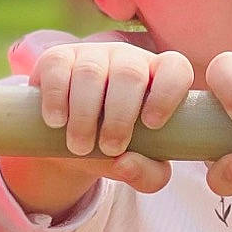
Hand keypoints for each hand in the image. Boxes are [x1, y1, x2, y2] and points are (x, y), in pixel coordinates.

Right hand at [0, 41, 193, 215]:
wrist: (70, 142)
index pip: (175, 68)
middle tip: (109, 148)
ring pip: (91, 73)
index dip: (167, 93)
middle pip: (130, 73)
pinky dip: (57, 98)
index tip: (152, 124)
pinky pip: (58, 68)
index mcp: (157, 79)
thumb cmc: (116, 151)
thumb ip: (148, 176)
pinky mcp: (58, 57)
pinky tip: (56, 122)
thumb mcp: (139, 169)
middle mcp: (128, 60)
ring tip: (80, 147)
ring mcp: (92, 55)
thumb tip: (125, 163)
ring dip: (84, 115)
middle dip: (119, 117)